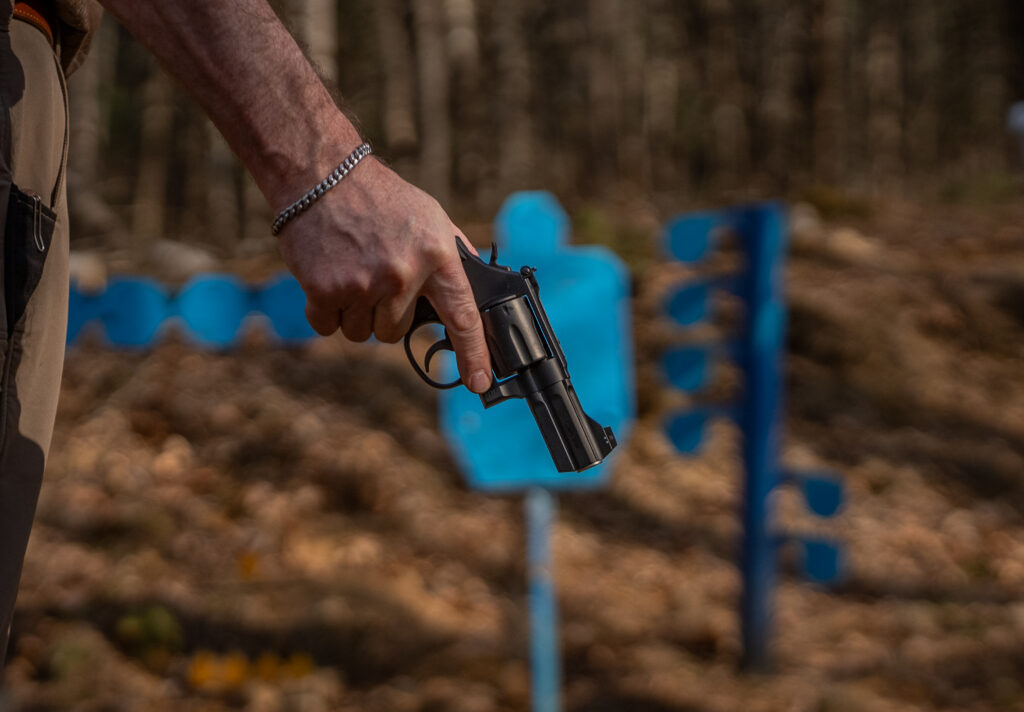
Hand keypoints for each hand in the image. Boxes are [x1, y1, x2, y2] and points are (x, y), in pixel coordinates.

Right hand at [275, 157, 492, 392]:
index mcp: (437, 256)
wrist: (323, 174)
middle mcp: (403, 274)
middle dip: (385, 313)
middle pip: (395, 332)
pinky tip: (327, 278)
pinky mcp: (324, 289)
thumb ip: (453, 257)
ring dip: (355, 313)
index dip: (473, 355)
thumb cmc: (381, 198)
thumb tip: (477, 291)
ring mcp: (363, 284)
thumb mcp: (432, 217)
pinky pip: (328, 328)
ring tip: (352, 271)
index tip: (479, 383)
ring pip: (362, 333)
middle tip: (375, 276)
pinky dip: (326, 312)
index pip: (462, 317)